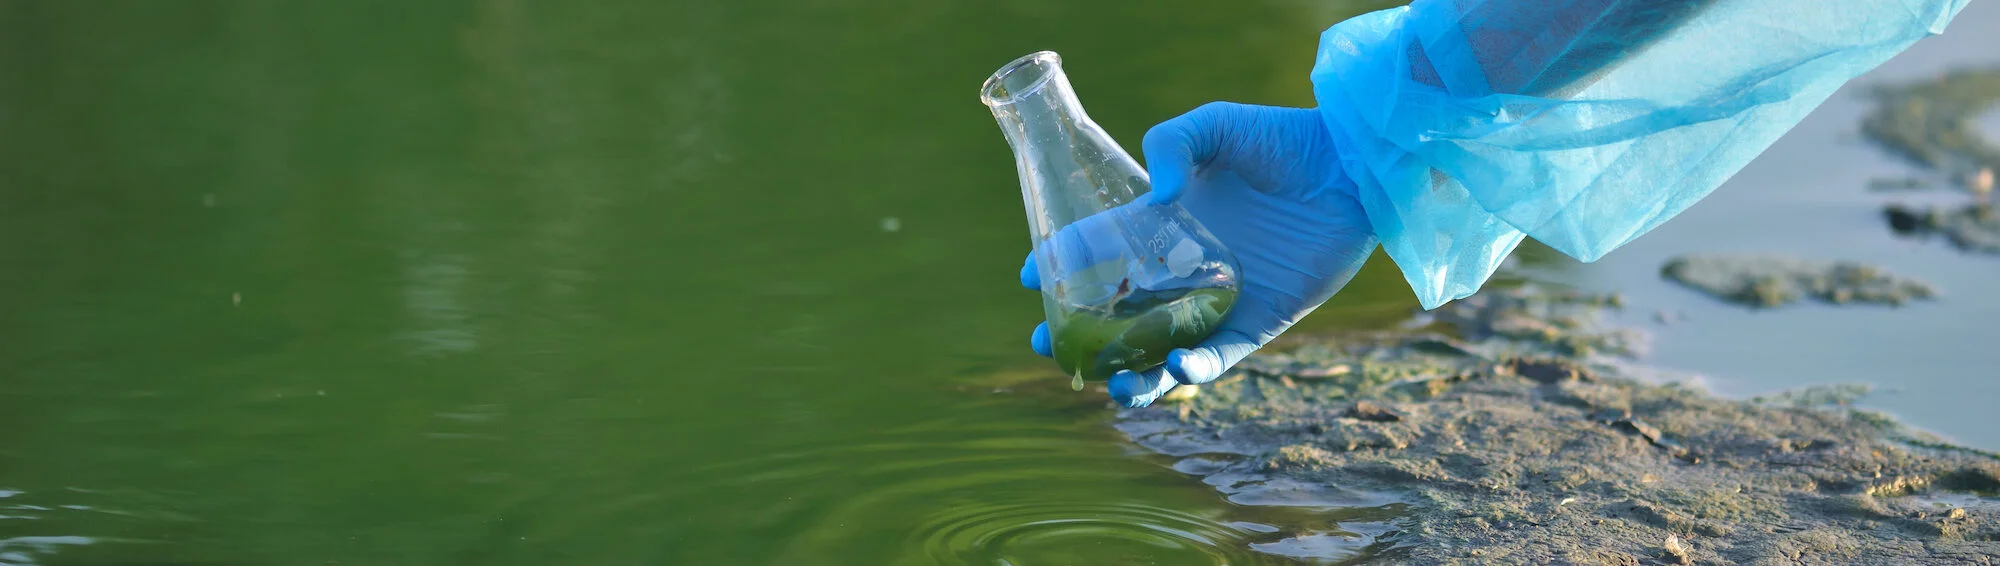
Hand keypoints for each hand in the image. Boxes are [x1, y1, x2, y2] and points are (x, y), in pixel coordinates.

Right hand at [1020, 102, 1379, 406]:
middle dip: (1080, 335)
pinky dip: (1197, 370)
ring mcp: (1218, 300)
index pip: (1098, 248)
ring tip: (1111, 387)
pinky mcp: (1259, 320)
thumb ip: (1172, 144)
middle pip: (1118, 314)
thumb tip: (1159, 200)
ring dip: (1135, 375)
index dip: (1060, 263)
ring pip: (1162, 351)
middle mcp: (1182, 269)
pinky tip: (1177, 368)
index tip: (1029, 276)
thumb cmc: (1281, 139)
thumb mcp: (1214, 125)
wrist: (1350, 165)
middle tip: (1047, 344)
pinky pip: (1222, 357)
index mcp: (1161, 225)